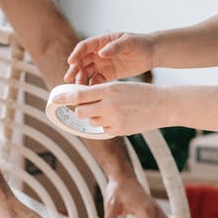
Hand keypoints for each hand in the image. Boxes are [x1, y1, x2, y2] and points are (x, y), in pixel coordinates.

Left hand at [51, 81, 168, 136]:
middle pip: (80, 112)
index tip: (54, 99)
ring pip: (90, 121)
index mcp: (109, 89)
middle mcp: (109, 105)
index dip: (64, 98)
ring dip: (92, 117)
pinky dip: (104, 124)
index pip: (79, 95)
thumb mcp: (119, 86)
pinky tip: (116, 118)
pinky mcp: (119, 130)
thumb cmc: (141, 92)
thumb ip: (101, 92)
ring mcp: (114, 119)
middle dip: (79, 110)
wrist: (163, 105)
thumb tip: (81, 100)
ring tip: (106, 110)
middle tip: (83, 106)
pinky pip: (102, 129)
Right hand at [65, 32, 154, 84]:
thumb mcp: (129, 42)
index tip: (71, 62)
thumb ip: (115, 47)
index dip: (76, 54)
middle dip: (75, 69)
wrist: (151, 53)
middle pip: (82, 61)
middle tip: (69, 78)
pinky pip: (96, 80)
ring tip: (78, 88)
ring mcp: (102, 64)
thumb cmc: (140, 43)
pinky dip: (92, 86)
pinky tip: (91, 92)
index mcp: (101, 42)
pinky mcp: (108, 74)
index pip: (84, 47)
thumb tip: (101, 53)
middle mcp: (98, 53)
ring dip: (81, 79)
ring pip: (87, 72)